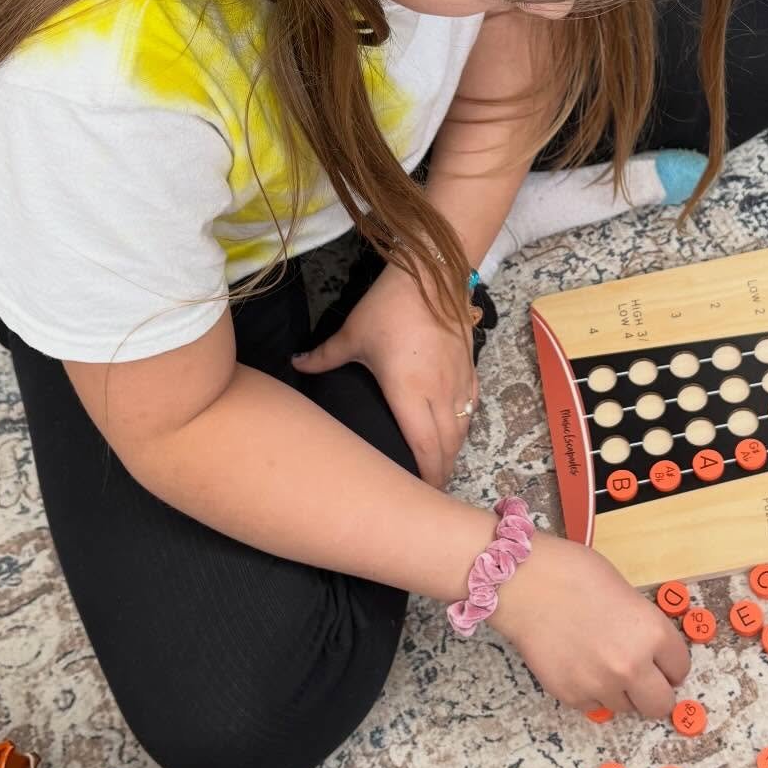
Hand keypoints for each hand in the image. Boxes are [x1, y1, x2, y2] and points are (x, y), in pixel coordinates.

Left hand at [293, 263, 476, 488]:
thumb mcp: (352, 334)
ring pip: (462, 428)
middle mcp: (440, 393)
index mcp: (410, 393)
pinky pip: (471, 405)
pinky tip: (456, 429)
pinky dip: (464, 424)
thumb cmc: (388, 307)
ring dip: (454, 450)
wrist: (431, 274)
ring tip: (442, 465)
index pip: (424, 447)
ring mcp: (459, 381)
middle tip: (431, 489)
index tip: (421, 492)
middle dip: (441, 471)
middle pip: (447, 445)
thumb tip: (295, 363)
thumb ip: (323, 357)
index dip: (426, 474)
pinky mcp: (470, 367)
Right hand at [490, 532, 689, 718]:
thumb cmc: (572, 573)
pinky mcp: (571, 695)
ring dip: (619, 691)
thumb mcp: (625, 592)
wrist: (524, 582)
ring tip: (599, 662)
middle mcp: (631, 665)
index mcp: (652, 633)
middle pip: (660, 704)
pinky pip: (593, 705)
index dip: (670, 664)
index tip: (663, 664)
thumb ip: (643, 627)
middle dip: (654, 693)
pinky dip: (590, 691)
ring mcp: (600, 684)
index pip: (680, 668)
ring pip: (625, 707)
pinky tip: (578, 663)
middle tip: (642, 680)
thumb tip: (651, 652)